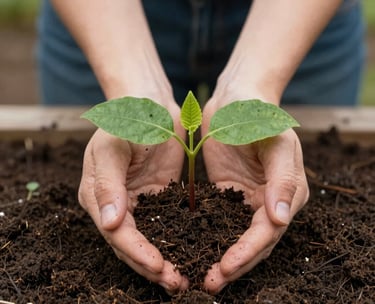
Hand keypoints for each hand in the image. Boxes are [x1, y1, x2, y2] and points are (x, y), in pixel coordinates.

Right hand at [78, 102, 188, 292]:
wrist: (150, 105)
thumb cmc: (126, 119)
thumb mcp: (112, 146)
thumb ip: (108, 183)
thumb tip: (108, 223)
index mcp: (97, 195)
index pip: (116, 232)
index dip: (136, 252)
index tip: (158, 266)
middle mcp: (116, 204)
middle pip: (131, 245)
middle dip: (151, 266)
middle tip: (176, 283)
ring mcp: (138, 203)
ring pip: (148, 240)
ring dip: (163, 261)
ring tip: (183, 280)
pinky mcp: (158, 198)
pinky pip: (167, 225)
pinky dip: (176, 242)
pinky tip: (191, 254)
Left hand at [201, 97, 308, 293]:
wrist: (235, 99)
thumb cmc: (258, 115)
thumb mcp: (276, 142)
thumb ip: (282, 179)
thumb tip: (280, 218)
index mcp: (287, 193)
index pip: (268, 231)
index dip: (248, 252)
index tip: (226, 267)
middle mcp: (269, 202)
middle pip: (253, 243)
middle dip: (234, 265)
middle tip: (209, 284)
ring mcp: (246, 200)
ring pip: (235, 238)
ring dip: (220, 259)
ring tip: (201, 278)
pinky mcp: (226, 195)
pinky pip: (218, 222)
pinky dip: (208, 239)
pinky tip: (191, 251)